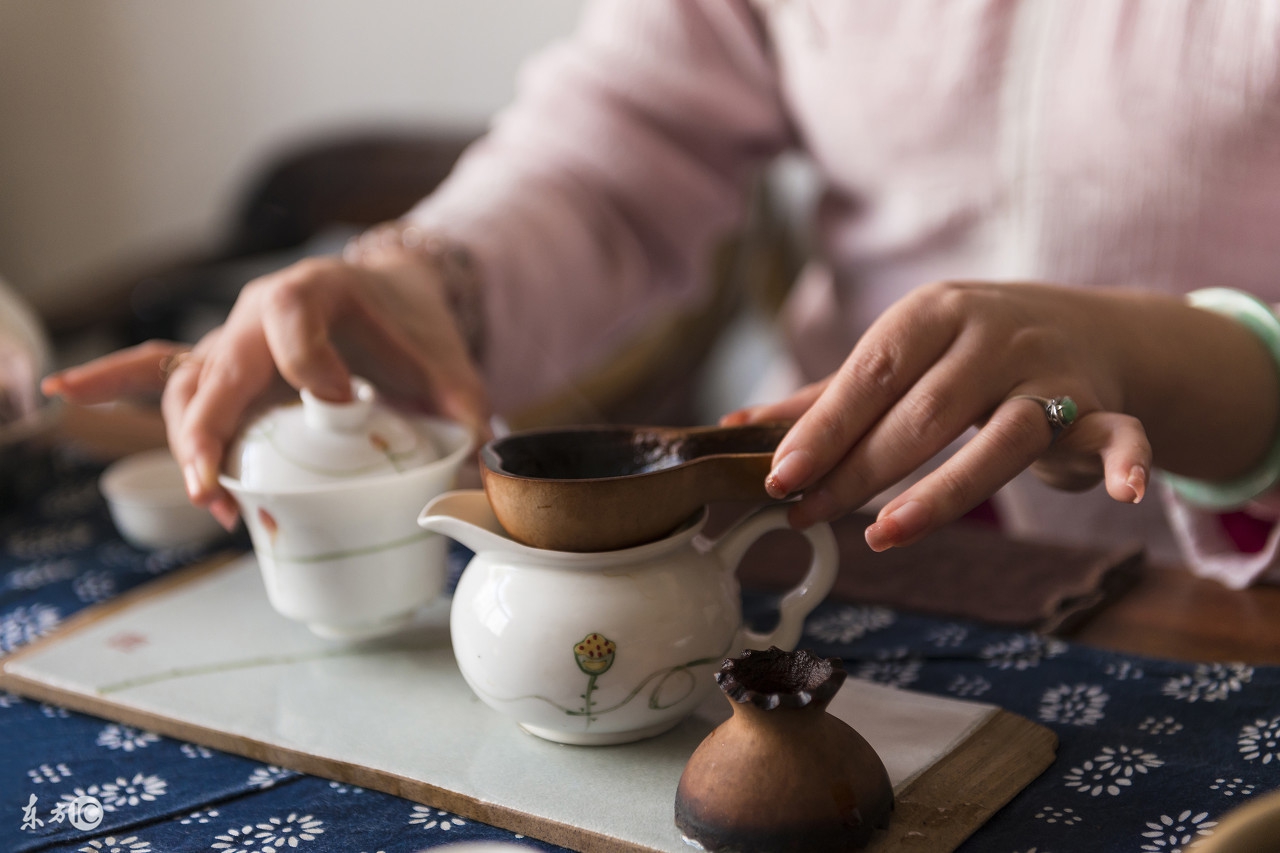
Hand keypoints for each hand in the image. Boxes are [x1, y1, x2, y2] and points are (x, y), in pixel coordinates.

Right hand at [44, 250, 490, 528]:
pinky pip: (157, 371)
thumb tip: (479, 478)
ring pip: (186, 383)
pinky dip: (109, 381)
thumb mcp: (452, 366)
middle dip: (215, 426)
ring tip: (210, 497)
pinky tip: (59, 392)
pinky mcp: (222, 366)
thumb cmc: (415, 330)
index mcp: (319, 290)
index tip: (343, 403)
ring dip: (187, 441)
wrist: (392, 298)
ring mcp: (234, 339)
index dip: (311, 362)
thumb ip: (469, 414)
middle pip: (221, 363)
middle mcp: (262, 310)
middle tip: (219, 485)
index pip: (296, 318)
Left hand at [722, 281, 1278, 550]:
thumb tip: (735, 427)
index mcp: (933, 314)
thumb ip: (826, 397)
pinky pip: (1117, 436)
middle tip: (807, 515)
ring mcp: (1049, 375)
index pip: (870, 374)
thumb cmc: (968, 350)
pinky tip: (1119, 493)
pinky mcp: (1099, 411)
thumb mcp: (900, 356)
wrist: (1089, 328)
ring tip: (887, 534)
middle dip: (860, 471)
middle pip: (924, 413)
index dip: (824, 427)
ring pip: (1002, 438)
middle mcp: (992, 336)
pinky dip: (1124, 461)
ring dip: (946, 490)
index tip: (779, 476)